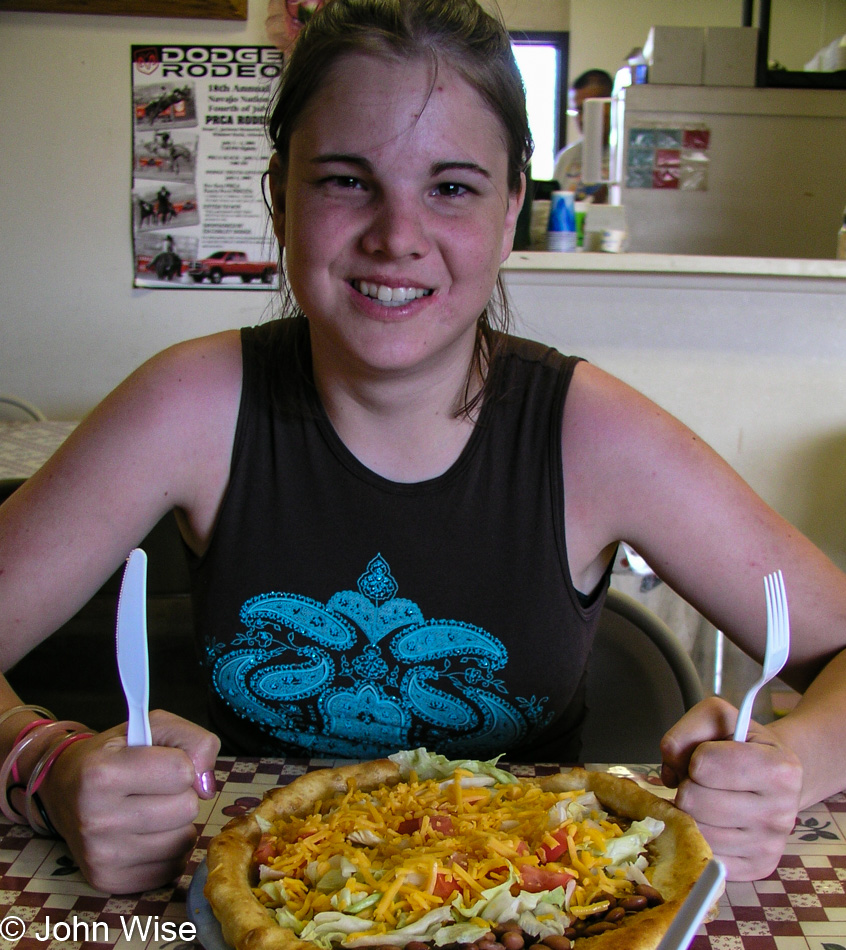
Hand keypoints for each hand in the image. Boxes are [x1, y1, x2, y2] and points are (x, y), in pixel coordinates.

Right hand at [39, 709, 219, 892]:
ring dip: (177, 823)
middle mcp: (96, 819)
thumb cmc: (116, 753)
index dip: (181, 762)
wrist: (65, 790)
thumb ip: (195, 740)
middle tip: (154, 788)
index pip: (182, 771)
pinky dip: (169, 849)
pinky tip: (146, 834)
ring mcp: (101, 856)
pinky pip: (173, 867)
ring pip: (184, 840)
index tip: (161, 762)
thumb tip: (207, 786)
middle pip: (187, 808)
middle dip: (180, 794)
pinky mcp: (109, 882)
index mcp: (102, 773)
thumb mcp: (154, 726)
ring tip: (149, 809)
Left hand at [660, 696, 802, 880]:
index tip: (710, 755)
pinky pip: (704, 856)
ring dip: (691, 812)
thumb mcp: (717, 717)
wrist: (776, 776)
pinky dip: (698, 838)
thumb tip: (669, 775)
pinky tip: (712, 823)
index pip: (703, 765)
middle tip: (707, 781)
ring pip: (695, 831)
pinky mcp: (756, 868)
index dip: (697, 756)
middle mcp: (781, 813)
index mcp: (779, 769)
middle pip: (692, 802)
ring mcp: (770, 846)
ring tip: (710, 799)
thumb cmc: (740, 744)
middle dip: (690, 786)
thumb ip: (684, 731)